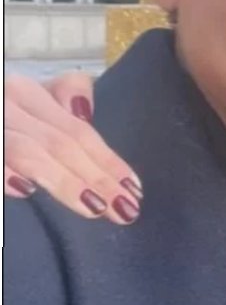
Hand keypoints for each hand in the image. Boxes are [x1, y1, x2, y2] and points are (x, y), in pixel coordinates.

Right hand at [4, 72, 141, 223]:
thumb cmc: (3, 118)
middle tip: (125, 210)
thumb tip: (86, 112)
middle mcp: (8, 101)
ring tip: (93, 206)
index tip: (134, 190)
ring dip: (64, 180)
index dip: (108, 161)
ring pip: (32, 151)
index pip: (78, 131)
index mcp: (24, 94)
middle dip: (97, 177)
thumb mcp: (24, 99)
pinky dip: (7, 170)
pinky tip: (25, 188)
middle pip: (62, 142)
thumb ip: (60, 97)